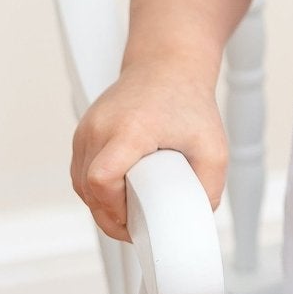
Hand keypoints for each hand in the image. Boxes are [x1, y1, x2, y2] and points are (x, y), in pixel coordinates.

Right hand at [70, 67, 226, 242]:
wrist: (167, 66)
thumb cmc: (186, 100)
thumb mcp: (213, 146)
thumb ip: (209, 185)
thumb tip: (196, 217)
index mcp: (130, 129)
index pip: (101, 179)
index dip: (114, 209)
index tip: (134, 219)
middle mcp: (101, 127)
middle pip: (86, 188)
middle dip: (109, 215)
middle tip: (136, 226)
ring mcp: (87, 128)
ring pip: (79, 183)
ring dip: (100, 204)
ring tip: (128, 213)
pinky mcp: (83, 132)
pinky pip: (79, 171)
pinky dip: (95, 189)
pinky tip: (116, 197)